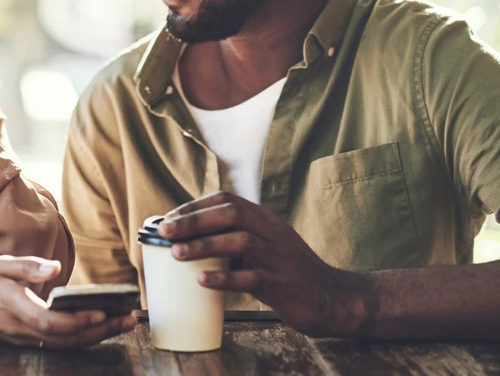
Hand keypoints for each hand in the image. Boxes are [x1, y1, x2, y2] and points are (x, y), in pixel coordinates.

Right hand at [0, 256, 136, 347]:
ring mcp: (23, 339)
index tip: (105, 311)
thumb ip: (28, 267)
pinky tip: (95, 328)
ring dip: (95, 336)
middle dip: (101, 330)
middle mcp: (22, 330)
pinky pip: (57, 343)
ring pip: (65, 344)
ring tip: (121, 323)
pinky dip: (80, 338)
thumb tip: (54, 268)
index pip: (54, 323)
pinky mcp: (24, 340)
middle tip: (129, 319)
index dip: (81, 321)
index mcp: (17, 309)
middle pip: (68, 339)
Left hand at [159, 192, 376, 337]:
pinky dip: (224, 278)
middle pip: (232, 214)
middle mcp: (273, 233)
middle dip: (194, 220)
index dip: (196, 206)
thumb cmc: (291, 274)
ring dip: (204, 245)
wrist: (333, 299)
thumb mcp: (268, 246)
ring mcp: (279, 258)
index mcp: (267, 220)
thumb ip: (238, 239)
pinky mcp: (282, 284)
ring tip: (176, 253)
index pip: (228, 200)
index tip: (169, 218)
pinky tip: (202, 280)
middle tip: (166, 231)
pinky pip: (251, 278)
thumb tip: (192, 239)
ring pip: (240, 242)